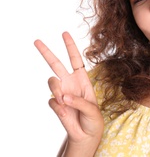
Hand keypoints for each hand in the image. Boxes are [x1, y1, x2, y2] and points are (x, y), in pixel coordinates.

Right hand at [34, 32, 103, 150]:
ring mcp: (62, 93)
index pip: (75, 59)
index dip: (70, 46)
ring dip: (57, 90)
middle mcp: (70, 83)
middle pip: (56, 64)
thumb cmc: (94, 119)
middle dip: (47, 52)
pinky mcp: (56, 104)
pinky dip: (58, 107)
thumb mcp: (93, 109)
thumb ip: (79, 102)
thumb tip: (64, 96)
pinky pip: (52, 101)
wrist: (87, 134)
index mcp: (82, 79)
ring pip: (51, 82)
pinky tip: (65, 112)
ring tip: (66, 101)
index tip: (65, 33)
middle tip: (37, 41)